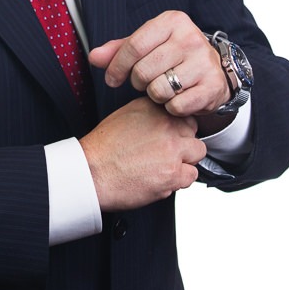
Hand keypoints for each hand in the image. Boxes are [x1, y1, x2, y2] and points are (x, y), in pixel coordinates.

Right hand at [78, 97, 205, 211]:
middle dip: (184, 142)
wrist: (91, 173)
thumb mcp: (124, 116)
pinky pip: (191, 176)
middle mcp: (166, 126)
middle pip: (193, 131)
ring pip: (197, 153)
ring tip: (164, 167)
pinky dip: (179, 180)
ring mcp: (172, 151)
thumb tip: (164, 117)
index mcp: (153, 109)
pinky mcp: (173, 174)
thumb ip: (149, 114)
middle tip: (168, 152)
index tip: (172, 135)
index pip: (183, 113)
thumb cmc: (102, 149)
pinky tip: (161, 178)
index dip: (178, 126)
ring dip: (185, 161)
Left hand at [88, 10, 229, 117]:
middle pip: (143, 71)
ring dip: (155, 95)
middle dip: (137, 82)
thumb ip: (119, 50)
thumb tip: (94, 57)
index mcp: (173, 21)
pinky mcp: (212, 86)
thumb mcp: (148, 45)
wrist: (215, 70)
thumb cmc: (174, 55)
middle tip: (144, 82)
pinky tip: (177, 97)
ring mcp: (204, 62)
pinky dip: (171, 107)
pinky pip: (176, 105)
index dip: (117, 67)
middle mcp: (191, 38)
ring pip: (158, 90)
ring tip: (163, 87)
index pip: (133, 46)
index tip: (111, 79)